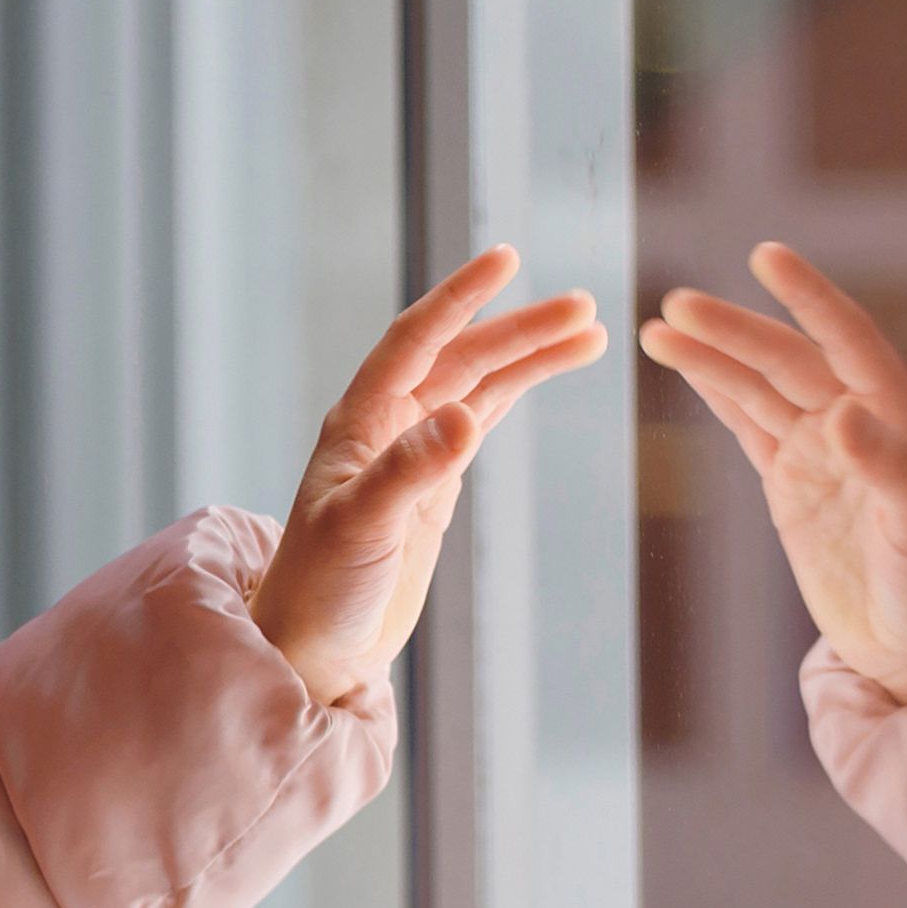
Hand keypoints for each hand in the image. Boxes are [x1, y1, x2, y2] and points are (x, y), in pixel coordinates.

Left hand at [250, 246, 609, 705]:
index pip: (415, 340)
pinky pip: (480, 420)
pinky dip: (515, 392)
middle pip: (460, 357)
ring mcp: (411, 453)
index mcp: (358, 422)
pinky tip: (550, 369)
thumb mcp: (363, 528)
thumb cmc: (319, 589)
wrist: (314, 648)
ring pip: (477, 385)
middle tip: (584, 306)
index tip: (508, 259)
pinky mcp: (432, 485)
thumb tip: (464, 415)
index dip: (459, 298)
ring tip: (591, 333)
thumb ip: (410, 471)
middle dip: (519, 330)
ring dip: (528, 356)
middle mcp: (384, 426)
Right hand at [638, 241, 906, 705]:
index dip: (809, 297)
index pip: (848, 341)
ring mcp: (820, 453)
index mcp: (899, 420)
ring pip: (757, 388)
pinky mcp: (790, 486)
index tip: (766, 256)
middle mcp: (858, 424)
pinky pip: (747, 426)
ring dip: (710, 357)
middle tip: (675, 306)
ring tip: (656, 331)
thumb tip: (843, 413)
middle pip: (786, 361)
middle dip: (732, 330)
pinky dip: (715, 393)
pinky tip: (684, 365)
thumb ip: (888, 468)